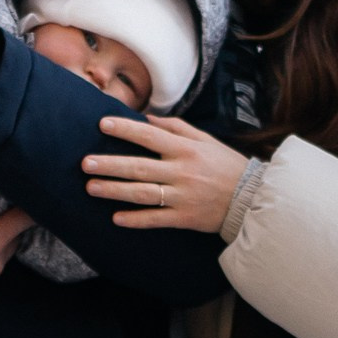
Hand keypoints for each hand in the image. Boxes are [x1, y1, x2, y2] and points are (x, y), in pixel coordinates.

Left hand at [80, 110, 247, 234]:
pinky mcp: (184, 218)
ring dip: (115, 190)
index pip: (149, 135)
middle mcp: (182, 171)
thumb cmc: (226, 166)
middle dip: (110, 164)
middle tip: (85, 163)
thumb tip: (147, 118)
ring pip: (142, 193)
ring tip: (91, 187)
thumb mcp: (205, 141)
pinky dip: (135, 219)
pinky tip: (116, 218)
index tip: (102, 124)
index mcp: (186, 149)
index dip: (125, 129)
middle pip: (139, 167)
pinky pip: (155, 219)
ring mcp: (182, 196)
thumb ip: (176, 128)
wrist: (251, 199)